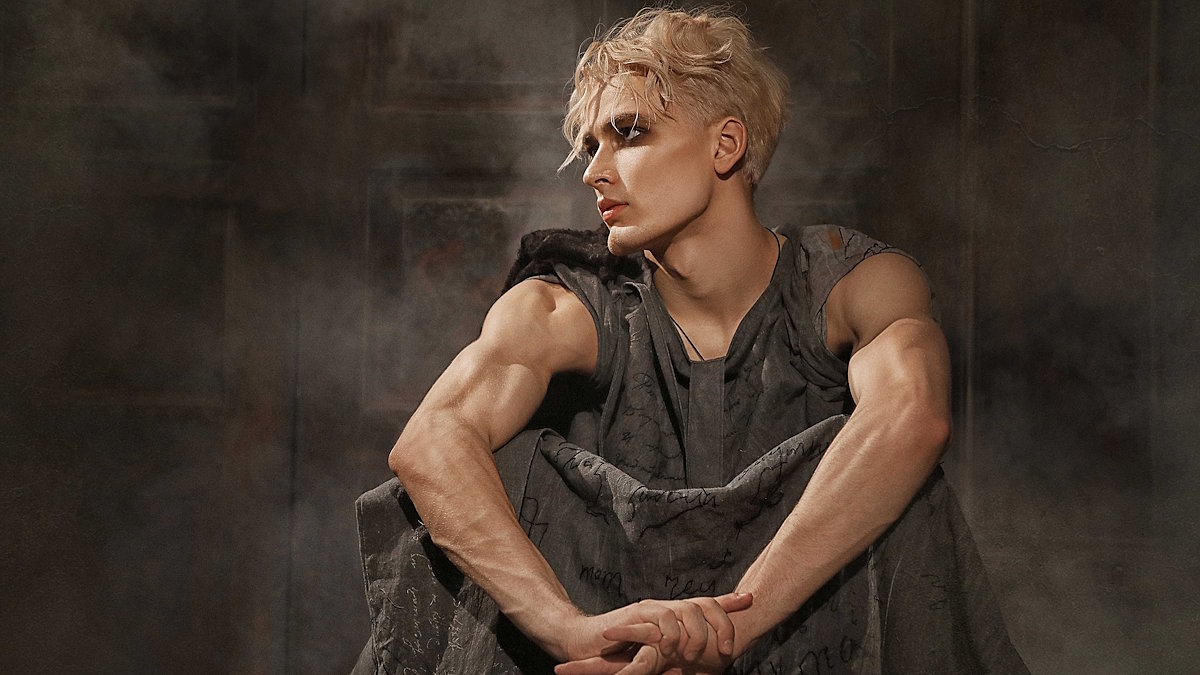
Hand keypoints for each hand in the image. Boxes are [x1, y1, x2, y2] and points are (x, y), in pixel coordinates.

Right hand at [554, 592, 752, 674]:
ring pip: (687, 610)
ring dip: (695, 635)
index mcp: (675, 616)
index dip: (729, 601)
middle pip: (703, 605)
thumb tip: (707, 663)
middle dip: (721, 626)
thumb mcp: (659, 655)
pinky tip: (669, 648)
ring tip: (692, 656)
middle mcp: (666, 608)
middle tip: (724, 652)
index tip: (750, 598)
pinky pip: (662, 619)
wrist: (586, 644)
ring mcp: (652, 609)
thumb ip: (680, 653)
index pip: (706, 603)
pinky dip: (670, 634)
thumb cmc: (621, 654)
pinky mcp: (637, 616)